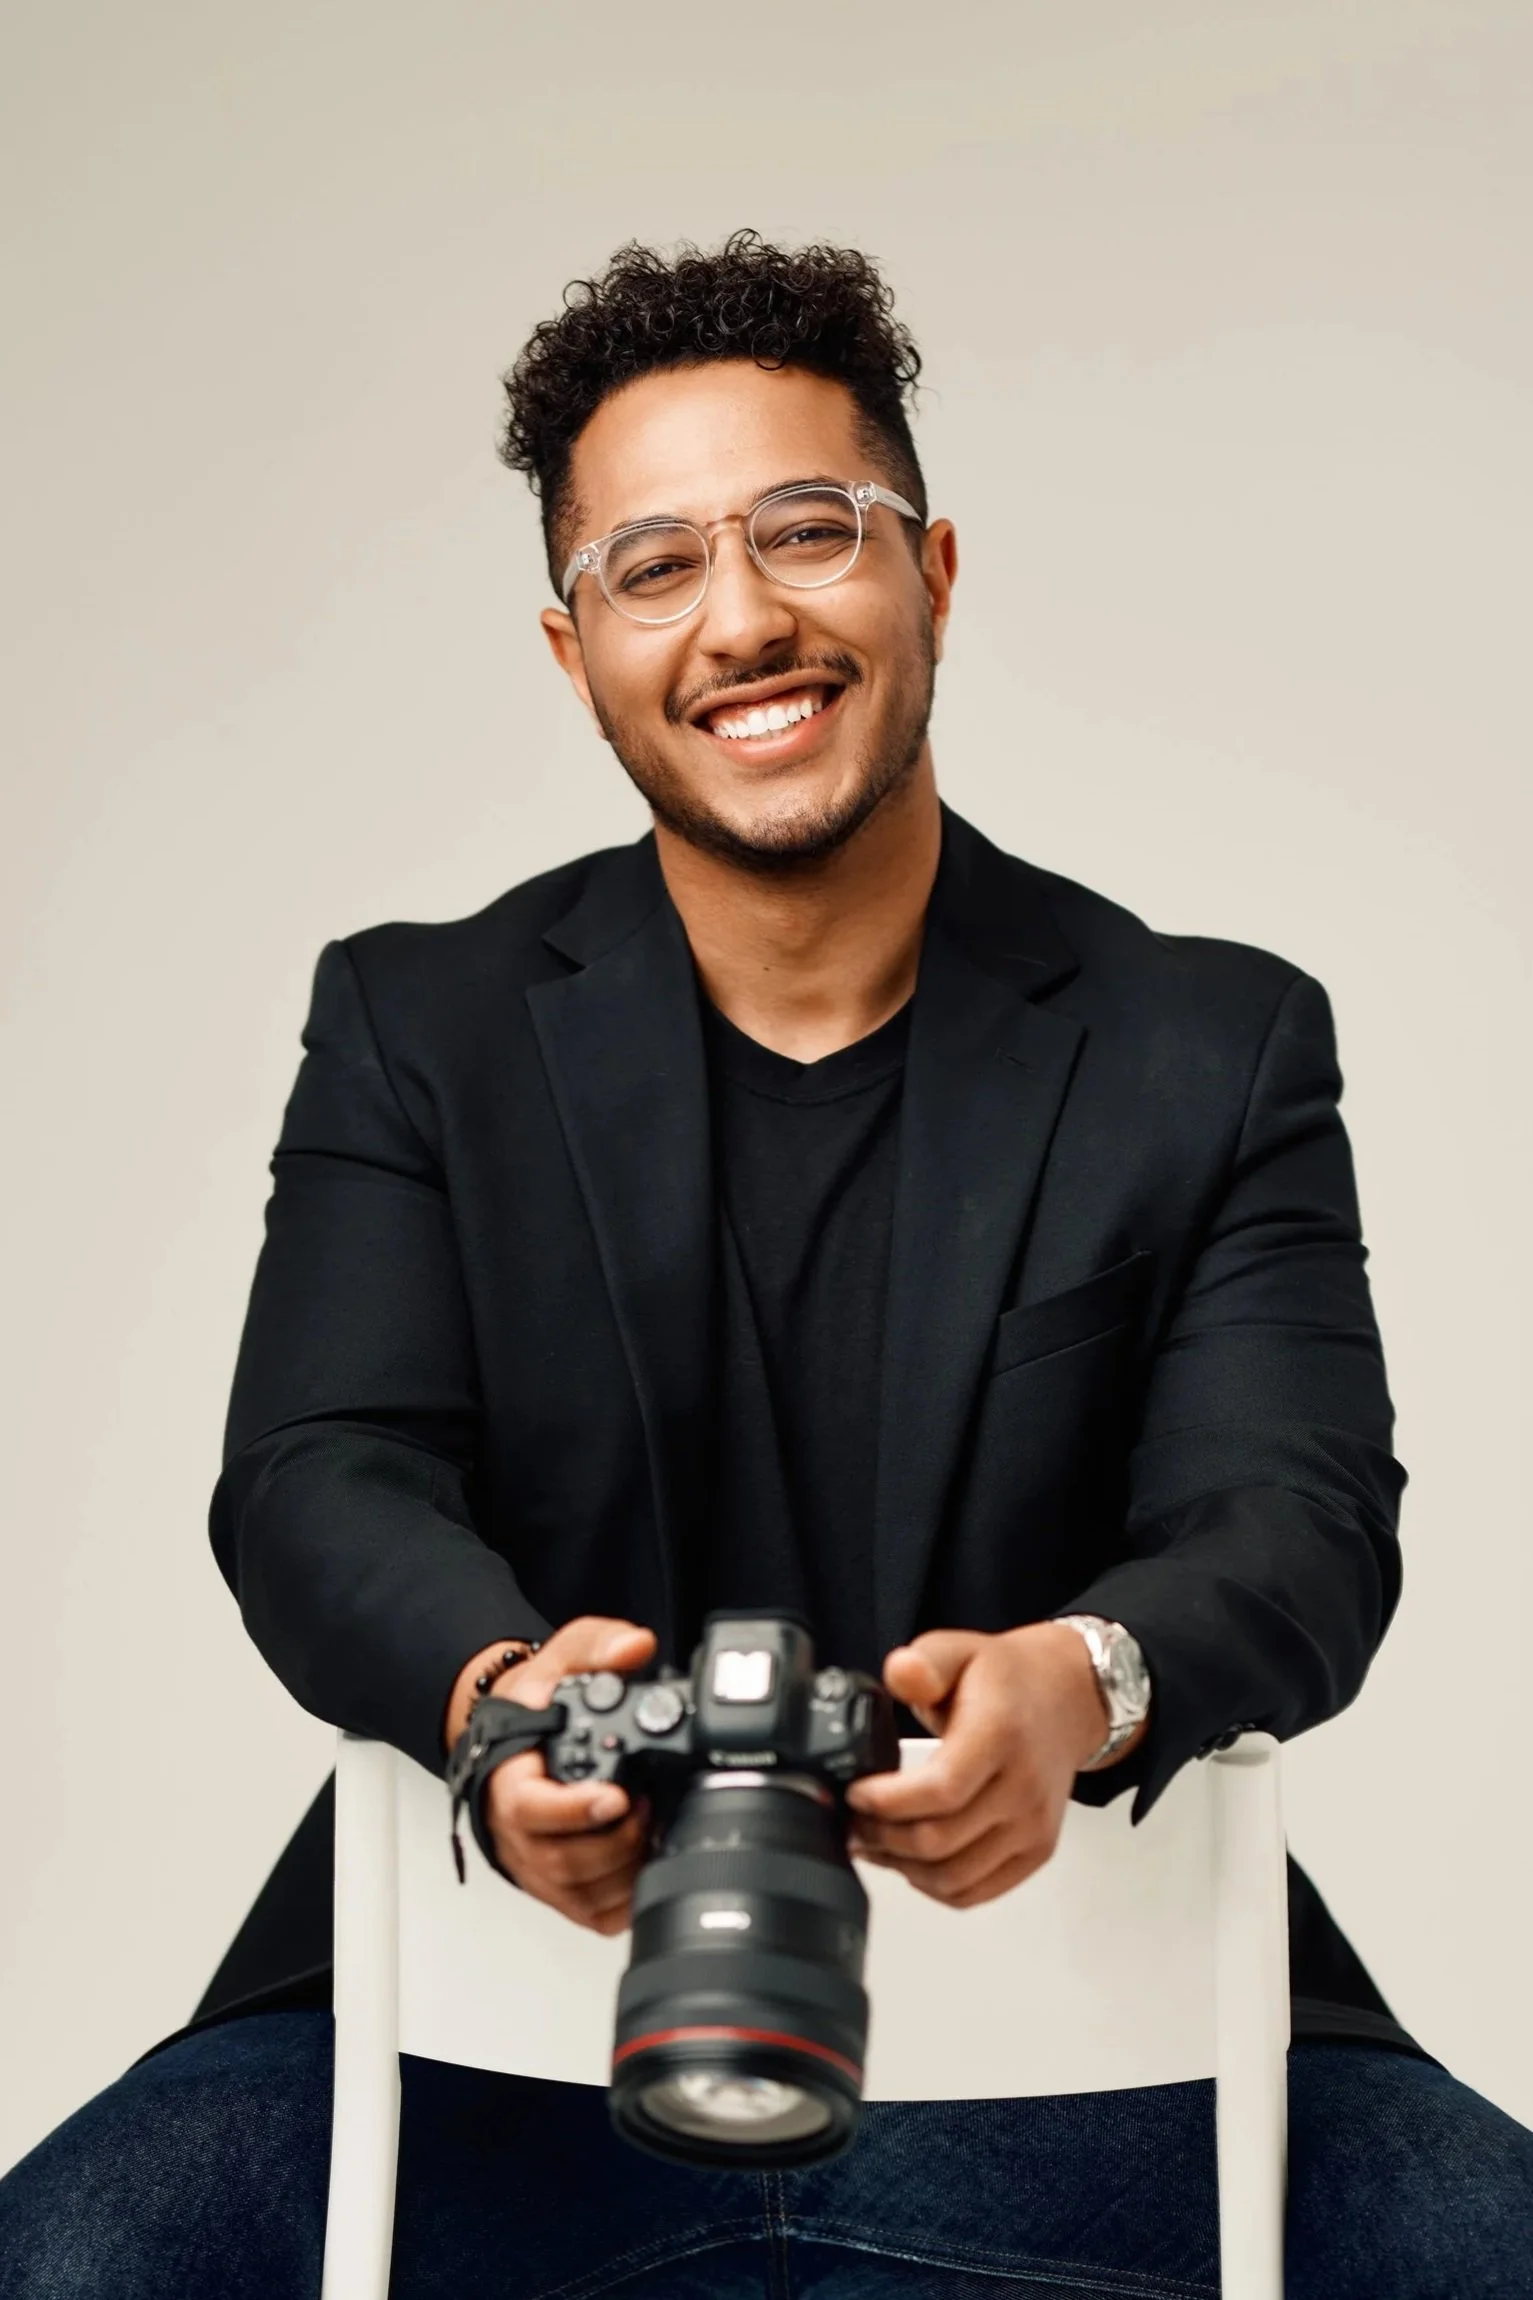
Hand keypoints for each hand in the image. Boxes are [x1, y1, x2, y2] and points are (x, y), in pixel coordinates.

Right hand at [474, 1615, 656, 1936]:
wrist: (519, 1733)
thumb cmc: (536, 1706)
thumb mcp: (562, 1659)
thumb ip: (597, 1646)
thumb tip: (633, 1647)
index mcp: (508, 1778)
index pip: (528, 1809)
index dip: (573, 1811)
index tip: (617, 1797)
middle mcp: (517, 1831)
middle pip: (558, 1860)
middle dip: (615, 1840)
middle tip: (648, 1807)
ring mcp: (536, 1865)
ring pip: (577, 1894)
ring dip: (623, 1870)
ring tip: (651, 1829)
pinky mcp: (560, 1888)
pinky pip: (591, 1914)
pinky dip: (624, 1899)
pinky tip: (646, 1864)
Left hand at [842, 1623, 1126, 1909]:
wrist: (1066, 1699)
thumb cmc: (1007, 1679)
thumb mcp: (960, 1650)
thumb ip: (924, 1662)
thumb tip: (900, 1674)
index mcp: (1001, 1735)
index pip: (941, 1790)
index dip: (888, 1802)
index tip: (855, 1793)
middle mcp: (1023, 1788)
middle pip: (940, 1840)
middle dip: (883, 1836)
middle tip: (854, 1820)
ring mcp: (1033, 1827)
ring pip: (954, 1877)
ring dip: (902, 1867)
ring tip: (873, 1841)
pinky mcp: (1035, 1851)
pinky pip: (976, 1891)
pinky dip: (934, 1886)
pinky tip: (910, 1861)